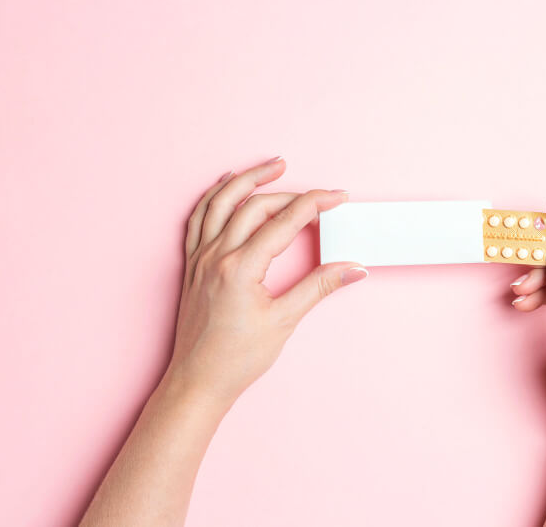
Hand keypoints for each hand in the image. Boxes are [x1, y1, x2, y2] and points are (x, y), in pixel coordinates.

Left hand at [166, 157, 367, 406]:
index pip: (285, 221)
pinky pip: (199, 218)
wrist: (198, 381)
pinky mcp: (192, 265)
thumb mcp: (284, 321)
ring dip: (248, 179)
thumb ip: (319, 287)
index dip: (315, 204)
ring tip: (273, 166)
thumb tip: (353, 268)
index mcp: (241, 268)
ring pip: (221, 202)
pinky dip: (214, 196)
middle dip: (292, 193)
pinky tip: (227, 185)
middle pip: (256, 206)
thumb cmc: (236, 358)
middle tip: (319, 195)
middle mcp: (216, 256)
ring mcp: (200, 258)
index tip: (337, 197)